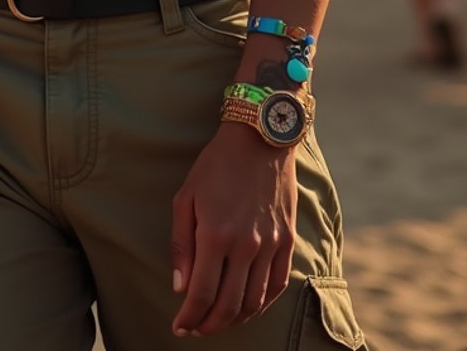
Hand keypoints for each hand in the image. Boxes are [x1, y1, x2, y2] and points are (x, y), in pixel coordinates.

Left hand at [171, 120, 296, 335]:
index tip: (179, 327)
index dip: (189, 317)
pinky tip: (248, 306)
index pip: (201, 294)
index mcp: (215, 235)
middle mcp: (245, 245)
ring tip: (219, 321)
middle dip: (210, 324)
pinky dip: (263, 304)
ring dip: (235, 319)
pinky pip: (277, 285)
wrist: (259, 138)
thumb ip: (180, 245)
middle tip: (197, 329)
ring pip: (255, 301)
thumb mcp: (186, 197)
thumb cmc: (216, 165)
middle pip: (229, 305)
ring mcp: (270, 245)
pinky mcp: (288, 240)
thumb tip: (180, 287)